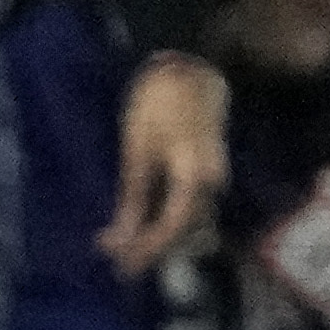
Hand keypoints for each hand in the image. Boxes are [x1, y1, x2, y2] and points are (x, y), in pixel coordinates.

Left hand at [101, 50, 229, 272]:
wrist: (188, 65)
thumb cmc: (158, 104)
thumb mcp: (138, 151)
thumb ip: (132, 199)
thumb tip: (119, 241)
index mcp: (195, 179)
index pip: (171, 229)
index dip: (144, 250)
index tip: (117, 264)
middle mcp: (212, 184)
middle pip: (184, 232)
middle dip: (150, 249)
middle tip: (116, 258)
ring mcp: (214, 179)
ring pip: (189, 223)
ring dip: (159, 238)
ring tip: (127, 244)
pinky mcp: (208, 173)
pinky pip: (191, 208)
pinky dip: (168, 220)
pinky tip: (146, 221)